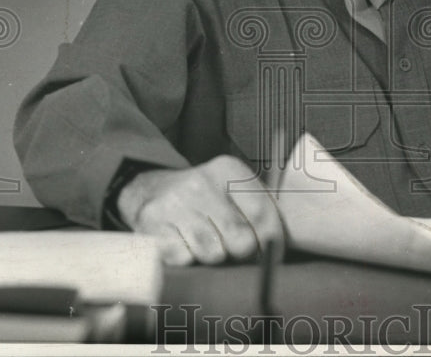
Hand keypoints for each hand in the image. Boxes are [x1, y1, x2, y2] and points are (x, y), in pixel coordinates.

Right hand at [117, 155, 282, 265]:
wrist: (150, 190)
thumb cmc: (204, 198)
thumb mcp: (233, 189)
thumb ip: (260, 210)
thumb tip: (280, 247)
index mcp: (229, 170)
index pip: (264, 215)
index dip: (273, 243)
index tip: (273, 255)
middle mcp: (202, 183)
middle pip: (242, 241)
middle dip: (243, 254)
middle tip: (236, 250)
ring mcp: (175, 203)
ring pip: (214, 255)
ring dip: (214, 257)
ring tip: (209, 244)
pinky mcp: (153, 225)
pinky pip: (185, 260)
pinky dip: (189, 260)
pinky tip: (186, 245)